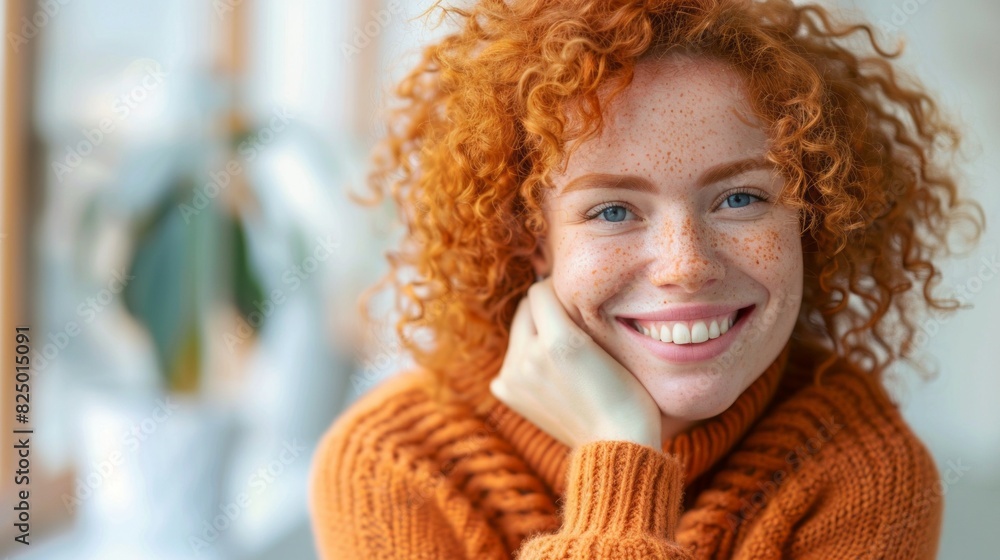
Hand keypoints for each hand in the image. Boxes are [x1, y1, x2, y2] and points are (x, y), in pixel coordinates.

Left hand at [489, 277, 662, 449]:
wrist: (616, 443)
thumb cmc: (625, 391)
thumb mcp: (609, 343)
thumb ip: (576, 311)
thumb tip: (555, 284)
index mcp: (557, 341)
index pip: (540, 289)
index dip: (560, 289)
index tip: (576, 299)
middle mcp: (528, 358)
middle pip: (526, 308)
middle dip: (546, 309)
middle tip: (572, 323)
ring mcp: (513, 377)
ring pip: (519, 331)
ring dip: (536, 332)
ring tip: (563, 351)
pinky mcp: (508, 392)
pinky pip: (512, 357)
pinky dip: (527, 357)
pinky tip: (550, 371)